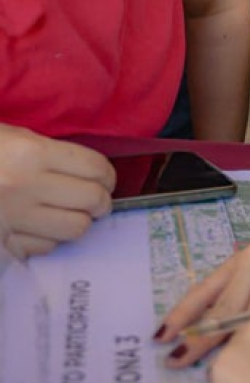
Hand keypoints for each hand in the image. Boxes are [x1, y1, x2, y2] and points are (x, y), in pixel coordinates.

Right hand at [0, 124, 114, 257]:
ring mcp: (11, 218)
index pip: (95, 168)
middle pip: (93, 201)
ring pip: (74, 229)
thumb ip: (46, 152)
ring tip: (69, 214)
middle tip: (94, 200)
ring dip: (78, 222)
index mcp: (30, 152)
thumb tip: (87, 172)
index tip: (104, 179)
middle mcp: (25, 186)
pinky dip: (48, 240)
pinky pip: (43, 247)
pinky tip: (38, 228)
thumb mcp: (7, 136)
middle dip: (100, 201)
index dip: (107, 176)